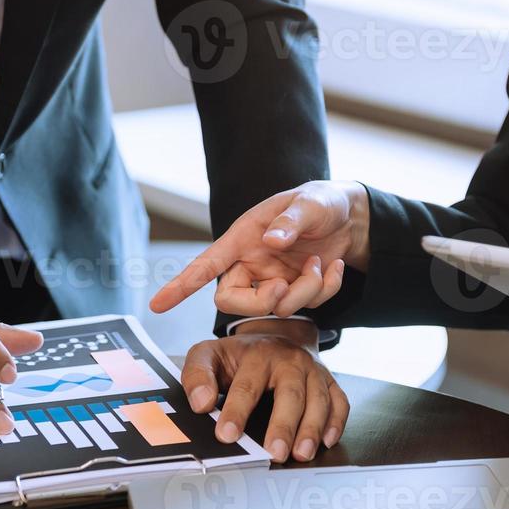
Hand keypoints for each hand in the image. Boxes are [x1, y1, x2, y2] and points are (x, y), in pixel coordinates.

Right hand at [150, 180, 371, 317]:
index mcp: (242, 238)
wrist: (350, 217)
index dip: (180, 285)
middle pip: (232, 301)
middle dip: (261, 302)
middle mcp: (251, 263)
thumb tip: (271, 241)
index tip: (158, 306)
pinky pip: (306, 305)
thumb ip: (290, 220)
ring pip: (276, 307)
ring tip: (320, 264)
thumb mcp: (309, 203)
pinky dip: (326, 289)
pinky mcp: (295, 291)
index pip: (205, 265)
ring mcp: (272, 280)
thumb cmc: (321, 202)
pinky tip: (335, 268)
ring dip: (306, 291)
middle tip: (284, 286)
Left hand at [181, 326, 350, 463]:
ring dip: (311, 428)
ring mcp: (313, 371)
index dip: (237, 411)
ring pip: (318, 400)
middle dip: (283, 426)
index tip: (227, 436)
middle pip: (290, 394)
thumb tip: (201, 403)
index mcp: (257, 354)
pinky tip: (326, 441)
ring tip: (302, 454)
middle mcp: (289, 360)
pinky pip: (339, 401)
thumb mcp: (209, 355)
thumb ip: (197, 375)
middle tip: (275, 453)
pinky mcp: (329, 381)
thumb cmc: (239, 355)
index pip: (247, 386)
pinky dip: (336, 422)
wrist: (275, 336)